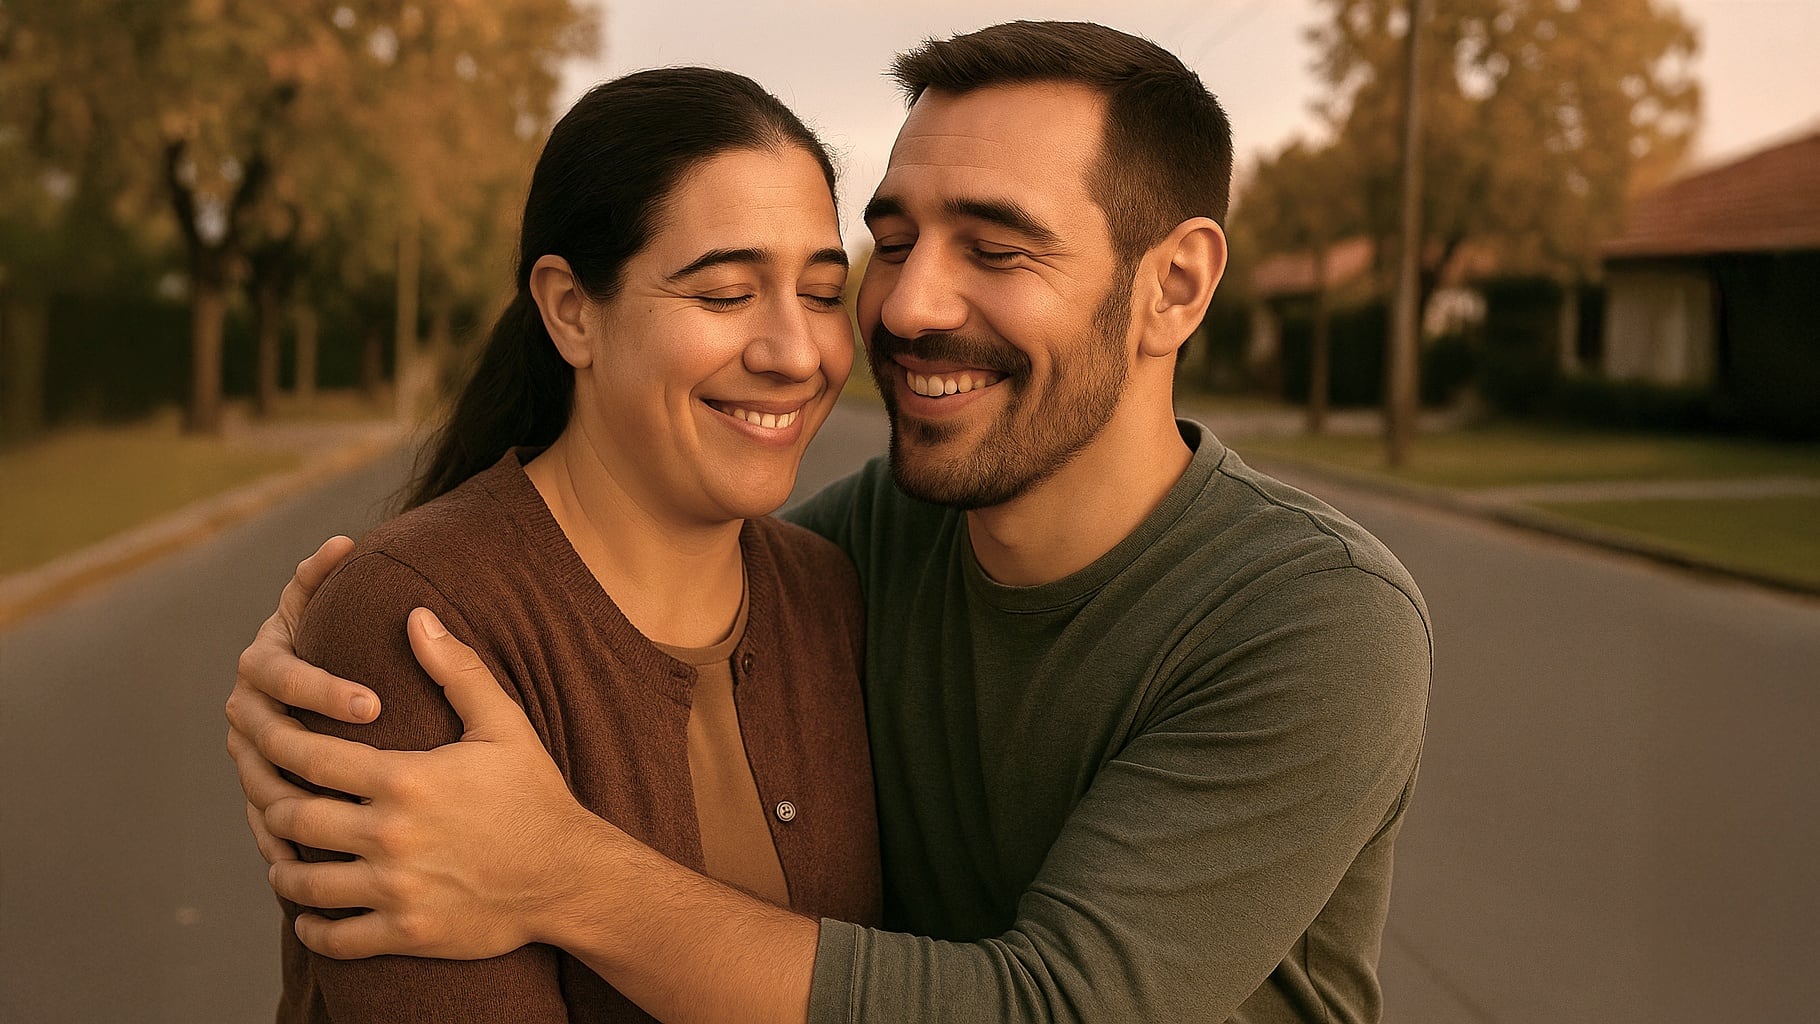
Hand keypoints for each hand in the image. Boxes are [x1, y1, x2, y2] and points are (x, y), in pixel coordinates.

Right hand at [225, 536, 364, 864]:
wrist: (328, 681)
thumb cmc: (342, 637)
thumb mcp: (334, 607)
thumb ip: (327, 579)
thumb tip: (342, 541)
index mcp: (265, 658)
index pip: (283, 675)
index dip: (323, 689)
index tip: (376, 703)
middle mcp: (247, 703)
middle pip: (266, 733)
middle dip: (314, 751)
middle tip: (365, 776)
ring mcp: (247, 749)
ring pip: (258, 782)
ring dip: (292, 804)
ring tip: (338, 826)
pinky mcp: (259, 787)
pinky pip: (262, 820)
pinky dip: (280, 841)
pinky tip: (310, 865)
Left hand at [262, 608, 604, 960]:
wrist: (570, 876)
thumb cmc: (535, 795)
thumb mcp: (503, 724)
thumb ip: (456, 669)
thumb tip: (417, 615)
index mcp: (406, 779)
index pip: (309, 757)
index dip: (272, 740)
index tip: (257, 732)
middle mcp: (391, 835)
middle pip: (291, 817)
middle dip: (267, 801)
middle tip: (262, 792)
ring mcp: (395, 888)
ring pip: (301, 881)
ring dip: (280, 865)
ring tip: (278, 853)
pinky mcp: (405, 931)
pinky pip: (334, 938)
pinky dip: (311, 928)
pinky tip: (307, 915)